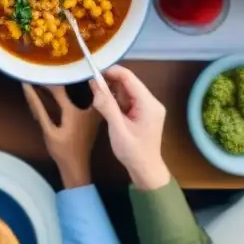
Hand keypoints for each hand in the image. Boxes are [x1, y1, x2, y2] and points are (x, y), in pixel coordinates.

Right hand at [22, 83, 99, 188]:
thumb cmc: (62, 151)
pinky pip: (84, 96)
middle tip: (44, 72)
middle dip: (58, 78)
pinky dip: (72, 91)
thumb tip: (26, 86)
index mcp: (76, 110)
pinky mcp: (93, 113)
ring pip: (80, 88)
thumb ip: (37, 107)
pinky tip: (60, 92)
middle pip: (72, 84)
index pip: (59, 88)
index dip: (46, 80)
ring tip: (50, 78)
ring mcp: (93, 110)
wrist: (78, 167)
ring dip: (65, 84)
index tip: (36, 73)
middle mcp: (88, 106)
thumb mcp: (47, 129)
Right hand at [90, 66, 169, 190]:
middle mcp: (151, 102)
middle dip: (109, 82)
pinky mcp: (143, 113)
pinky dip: (116, 100)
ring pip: (126, 90)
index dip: (110, 72)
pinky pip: (127, 99)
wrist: (146, 171)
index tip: (92, 74)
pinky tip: (106, 106)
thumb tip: (94, 83)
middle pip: (128, 82)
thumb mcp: (117, 128)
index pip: (129, 77)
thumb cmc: (133, 152)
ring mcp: (148, 107)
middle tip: (91, 88)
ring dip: (111, 92)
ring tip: (97, 99)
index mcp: (148, 104)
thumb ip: (107, 105)